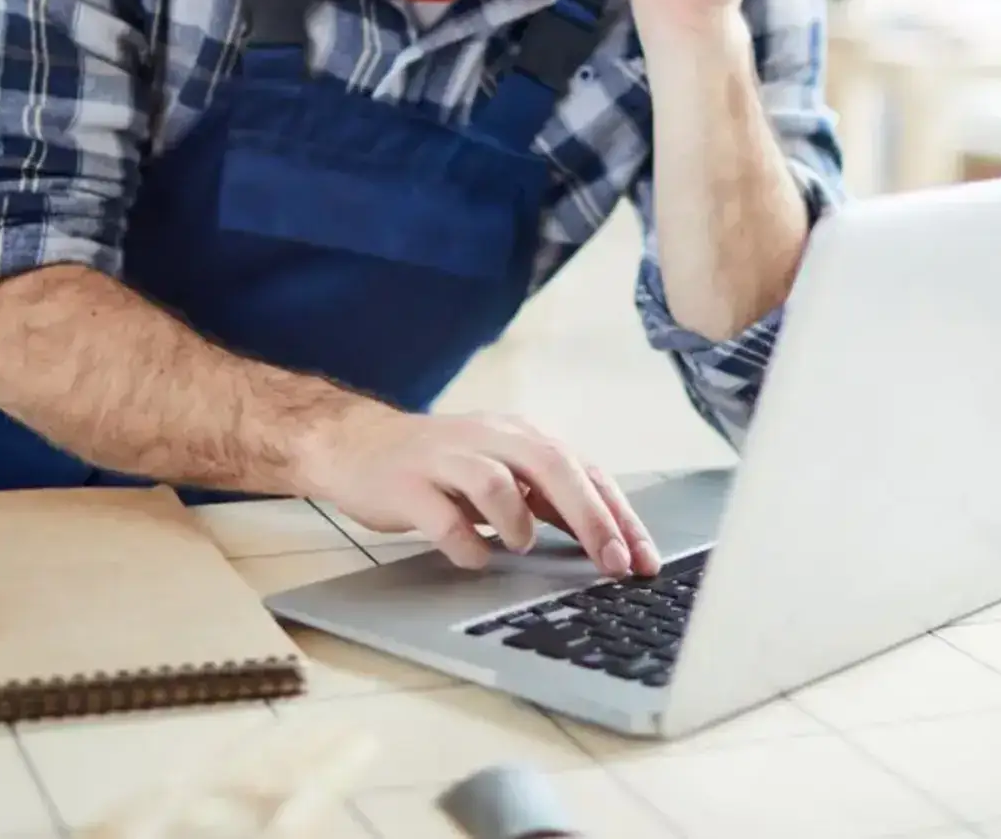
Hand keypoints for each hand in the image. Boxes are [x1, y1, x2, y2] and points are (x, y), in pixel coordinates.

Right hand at [297, 406, 661, 578]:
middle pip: (552, 467)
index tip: (644, 559)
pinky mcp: (407, 484)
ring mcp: (446, 459)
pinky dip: (465, 543)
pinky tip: (475, 559)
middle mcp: (489, 439)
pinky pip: (442, 516)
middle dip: (591, 519)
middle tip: (614, 563)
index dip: (618, 515)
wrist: (356, 445)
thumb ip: (546, 499)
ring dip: (519, 522)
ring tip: (523, 547)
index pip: (583, 470)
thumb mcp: (501, 471)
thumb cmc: (439, 467)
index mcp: (519, 436)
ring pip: (496, 481)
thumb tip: (606, 538)